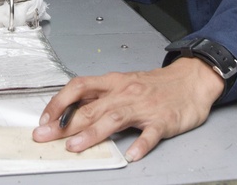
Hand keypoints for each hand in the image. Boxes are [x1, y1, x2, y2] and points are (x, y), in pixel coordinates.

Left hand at [31, 57, 223, 161]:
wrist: (191, 80)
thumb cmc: (155, 85)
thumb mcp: (125, 83)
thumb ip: (101, 97)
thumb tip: (70, 111)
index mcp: (114, 82)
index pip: (79, 87)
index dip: (59, 102)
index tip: (45, 119)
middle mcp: (125, 92)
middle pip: (91, 107)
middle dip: (65, 123)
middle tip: (45, 137)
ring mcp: (144, 107)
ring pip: (114, 118)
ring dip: (93, 133)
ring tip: (75, 147)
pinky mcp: (163, 121)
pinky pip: (150, 134)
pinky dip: (140, 145)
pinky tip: (131, 155)